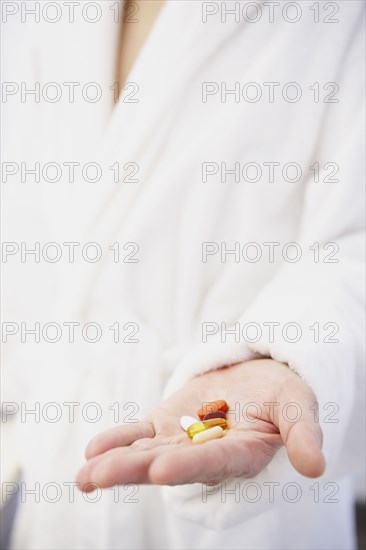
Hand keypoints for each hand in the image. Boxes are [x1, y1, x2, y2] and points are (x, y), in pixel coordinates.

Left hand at [76, 359, 324, 489]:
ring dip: (115, 463)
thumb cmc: (282, 394)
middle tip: (99, 476)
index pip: (213, 463)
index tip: (161, 470)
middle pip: (168, 464)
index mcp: (240, 454)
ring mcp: (182, 440)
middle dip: (133, 470)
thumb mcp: (297, 406)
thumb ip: (302, 434)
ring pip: (146, 454)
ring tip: (84, 475)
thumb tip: (317, 467)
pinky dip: (118, 440)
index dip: (190, 466)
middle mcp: (206, 454)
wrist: (258, 378)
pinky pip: (139, 435)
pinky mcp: (166, 424)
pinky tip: (92, 449)